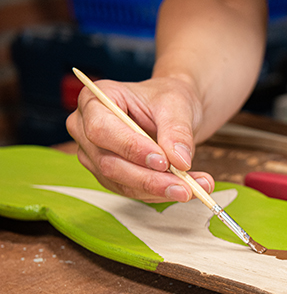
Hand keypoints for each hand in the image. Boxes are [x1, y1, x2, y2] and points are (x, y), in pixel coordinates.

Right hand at [66, 76, 214, 202]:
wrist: (172, 112)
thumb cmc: (167, 100)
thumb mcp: (176, 105)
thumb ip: (176, 131)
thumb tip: (179, 161)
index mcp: (93, 100)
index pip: (101, 129)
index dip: (131, 148)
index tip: (163, 161)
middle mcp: (85, 129)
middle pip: (108, 163)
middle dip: (148, 179)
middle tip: (184, 187)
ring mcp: (94, 155)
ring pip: (120, 182)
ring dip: (158, 190)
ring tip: (193, 189)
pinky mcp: (108, 175)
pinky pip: (131, 191)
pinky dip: (159, 193)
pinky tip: (186, 189)